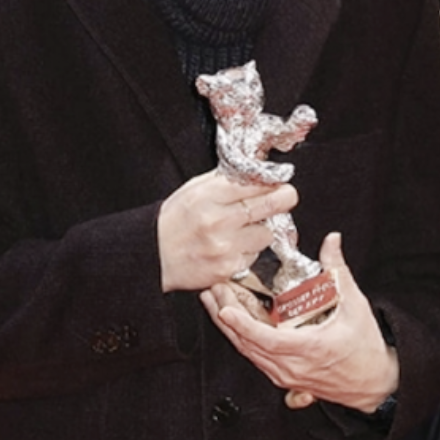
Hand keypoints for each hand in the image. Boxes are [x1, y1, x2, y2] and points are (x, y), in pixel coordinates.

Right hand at [156, 170, 297, 292]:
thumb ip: (225, 179)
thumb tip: (256, 171)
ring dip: (261, 230)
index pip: (256, 183)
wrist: (153, 255)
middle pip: (271, 205)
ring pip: (266, 234)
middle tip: (286, 196)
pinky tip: (232, 247)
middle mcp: (219, 220)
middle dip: (284, 198)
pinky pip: (254, 256)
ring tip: (244, 229)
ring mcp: (225, 246)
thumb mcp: (194, 189)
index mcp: (209, 194)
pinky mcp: (228, 268)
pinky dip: (248, 251)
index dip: (274, 182)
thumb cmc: (173, 220)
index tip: (280, 182)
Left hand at [202, 232, 399, 413]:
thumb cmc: (366, 348)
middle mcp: (292, 367)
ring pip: (247, 353)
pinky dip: (240, 339)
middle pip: (247, 344)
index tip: (224, 309)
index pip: (265, 339)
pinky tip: (230, 322)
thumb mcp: (355, 305)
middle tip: (213, 290)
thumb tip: (331, 240)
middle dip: (225, 317)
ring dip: (228, 328)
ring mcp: (286, 375)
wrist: (374, 382)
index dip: (242, 324)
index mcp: (309, 349)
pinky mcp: (284, 378)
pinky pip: (254, 358)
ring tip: (214, 301)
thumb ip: (339, 271)